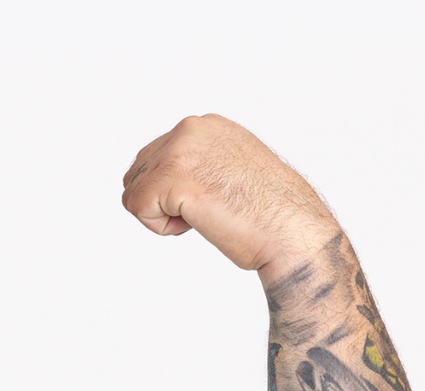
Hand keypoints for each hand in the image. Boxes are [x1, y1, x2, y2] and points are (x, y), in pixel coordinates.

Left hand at [121, 114, 337, 275]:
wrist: (290, 230)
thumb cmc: (266, 213)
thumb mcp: (225, 172)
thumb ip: (193, 165)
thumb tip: (156, 180)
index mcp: (203, 126)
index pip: (150, 160)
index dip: (168, 194)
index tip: (208, 199)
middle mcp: (190, 129)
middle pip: (135, 176)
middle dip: (161, 203)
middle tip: (206, 210)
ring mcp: (180, 149)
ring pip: (134, 193)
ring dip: (163, 216)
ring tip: (204, 215)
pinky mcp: (173, 176)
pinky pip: (138, 209)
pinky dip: (162, 228)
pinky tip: (196, 223)